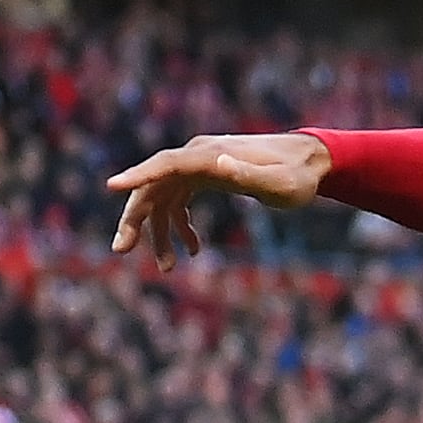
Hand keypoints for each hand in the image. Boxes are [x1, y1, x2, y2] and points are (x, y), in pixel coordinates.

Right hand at [106, 131, 334, 261]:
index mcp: (210, 155)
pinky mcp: (207, 175)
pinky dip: (180, 224)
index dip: (137, 176)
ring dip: (160, 232)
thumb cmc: (297, 176)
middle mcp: (199, 156)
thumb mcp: (278, 183)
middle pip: (153, 185)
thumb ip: (248, 176)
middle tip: (122, 250)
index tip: (111, 187)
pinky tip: (192, 249)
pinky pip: (180, 200)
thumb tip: (218, 164)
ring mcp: (201, 165)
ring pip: (163, 197)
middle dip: (135, 219)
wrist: (311, 161)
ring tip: (167, 267)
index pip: (165, 164)